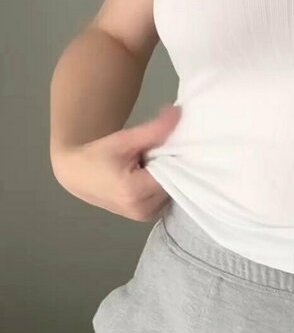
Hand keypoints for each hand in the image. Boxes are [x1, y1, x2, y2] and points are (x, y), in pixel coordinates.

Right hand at [51, 105, 180, 221]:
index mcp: (136, 192)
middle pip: (173, 184)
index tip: (172, 144)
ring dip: (166, 177)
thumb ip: (154, 130)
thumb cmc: (97, 156)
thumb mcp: (124, 140)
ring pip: (171, 192)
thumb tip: (178, 114)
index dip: (175, 157)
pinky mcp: (146, 217)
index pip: (173, 173)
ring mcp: (145, 217)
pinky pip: (164, 199)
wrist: (76, 175)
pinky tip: (150, 175)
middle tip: (158, 153)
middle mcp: (143, 210)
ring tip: (151, 164)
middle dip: (170, 167)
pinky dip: (161, 186)